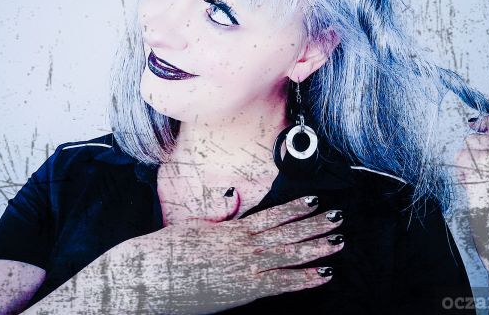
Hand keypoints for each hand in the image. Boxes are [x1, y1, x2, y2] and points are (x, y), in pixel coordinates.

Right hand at [105, 196, 342, 313]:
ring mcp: (246, 266)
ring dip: (317, 247)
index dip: (296, 208)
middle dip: (315, 224)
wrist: (149, 275)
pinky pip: (282, 284)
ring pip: (290, 254)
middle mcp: (244, 244)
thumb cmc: (166, 253)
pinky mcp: (244, 289)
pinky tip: (324, 273)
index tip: (315, 200)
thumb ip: (216, 221)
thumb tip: (228, 207)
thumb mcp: (193, 228)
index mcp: (232, 229)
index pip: (273, 215)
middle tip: (339, 216)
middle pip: (288, 232)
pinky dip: (305, 279)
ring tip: (339, 240)